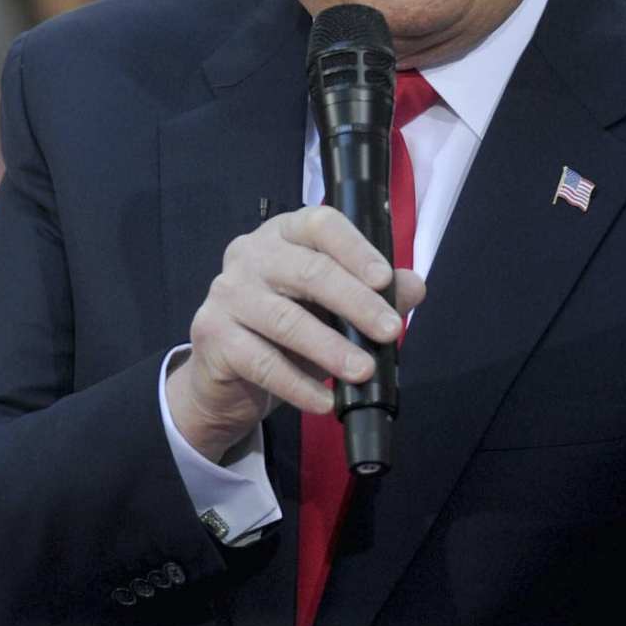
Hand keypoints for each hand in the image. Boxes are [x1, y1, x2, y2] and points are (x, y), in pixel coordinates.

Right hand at [163, 205, 425, 462]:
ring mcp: (226, 293)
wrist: (226, 377)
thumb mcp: (331, 310)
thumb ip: (371, 294)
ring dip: (331, 348)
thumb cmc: (284, 331)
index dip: (354, 249)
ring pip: (285, 319)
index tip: (385, 279)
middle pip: (307, 271)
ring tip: (364, 372)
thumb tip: (413, 286)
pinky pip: (262, 362)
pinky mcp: (212, 334)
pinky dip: (298, 385)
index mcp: (282, 235)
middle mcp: (250, 255)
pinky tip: (325, 401)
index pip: (319, 225)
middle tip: (389, 332)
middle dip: (355, 303)